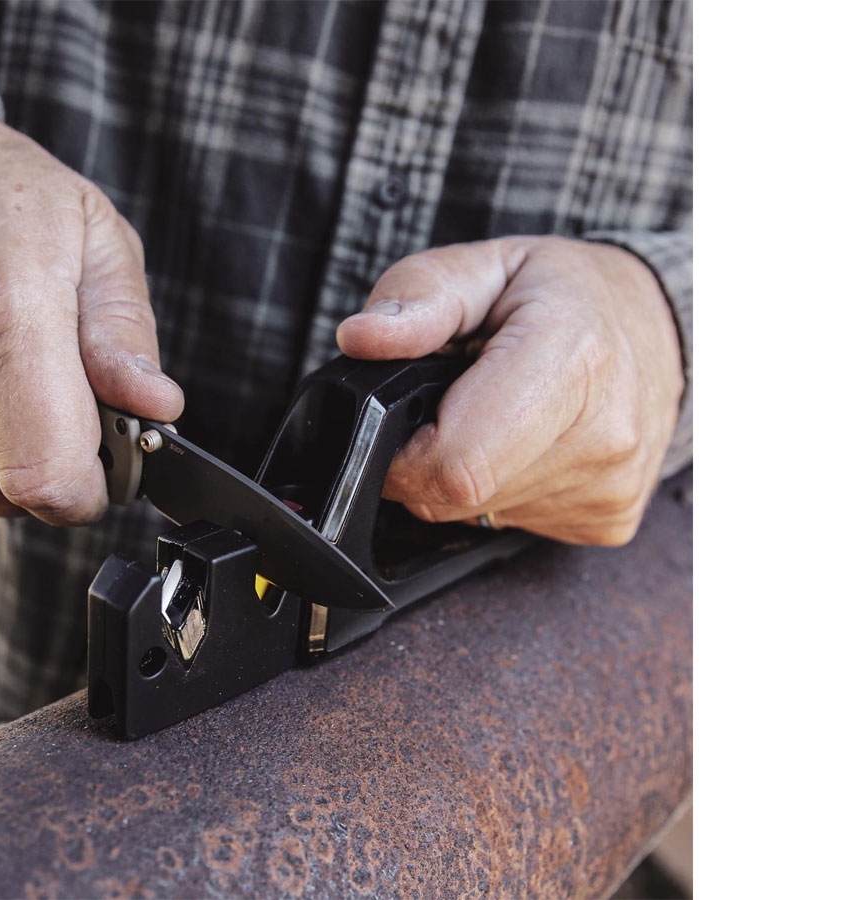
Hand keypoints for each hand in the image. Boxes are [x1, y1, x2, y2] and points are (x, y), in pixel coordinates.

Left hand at [335, 236, 682, 545]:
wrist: (662, 325)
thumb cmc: (568, 292)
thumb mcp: (485, 266)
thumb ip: (419, 299)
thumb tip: (361, 337)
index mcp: (571, 361)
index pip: (454, 463)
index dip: (400, 453)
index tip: (399, 420)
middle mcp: (602, 436)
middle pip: (455, 495)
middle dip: (426, 456)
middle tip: (450, 402)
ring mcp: (610, 488)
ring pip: (477, 513)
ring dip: (464, 472)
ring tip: (496, 412)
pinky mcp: (609, 520)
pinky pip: (513, 522)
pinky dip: (501, 488)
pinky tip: (526, 441)